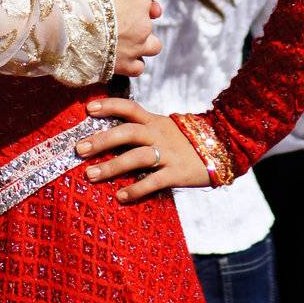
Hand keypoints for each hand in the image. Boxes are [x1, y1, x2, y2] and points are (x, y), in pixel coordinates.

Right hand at [72, 0, 161, 75]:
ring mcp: (137, 47)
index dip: (140, 2)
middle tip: (121, 22)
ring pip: (152, 47)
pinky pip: (138, 68)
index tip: (131, 4)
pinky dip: (131, 64)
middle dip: (139, 23)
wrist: (69, 22)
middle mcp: (144, 25)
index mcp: (141, 1)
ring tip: (126, 42)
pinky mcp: (125, 65)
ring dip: (142, 44)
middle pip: (149, 24)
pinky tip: (120, 57)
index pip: (149, 2)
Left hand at [75, 95, 209, 199]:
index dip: (109, 106)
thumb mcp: (164, 128)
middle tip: (79, 148)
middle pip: (127, 132)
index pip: (129, 107)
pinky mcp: (177, 173)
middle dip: (101, 140)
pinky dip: (136, 189)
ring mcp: (168, 153)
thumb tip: (110, 136)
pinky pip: (154, 181)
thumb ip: (142, 130)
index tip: (87, 109)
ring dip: (111, 166)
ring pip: (136, 157)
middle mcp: (159, 134)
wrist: (224, 148)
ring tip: (90, 175)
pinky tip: (121, 197)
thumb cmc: (186, 141)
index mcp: (154, 121)